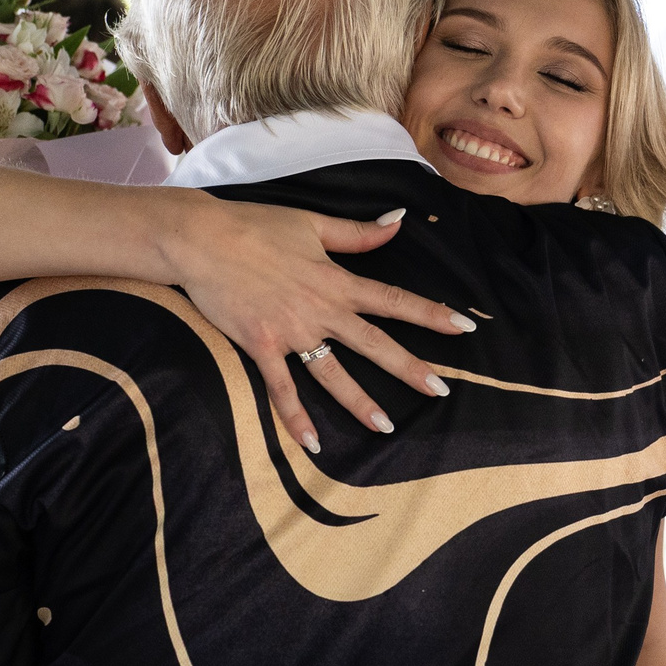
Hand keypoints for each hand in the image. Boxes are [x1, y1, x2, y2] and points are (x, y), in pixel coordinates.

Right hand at [162, 200, 478, 451]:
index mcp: (336, 280)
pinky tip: (313, 444)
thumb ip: (357, 232)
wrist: (201, 238)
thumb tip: (399, 221)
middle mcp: (320, 310)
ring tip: (386, 427)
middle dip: (410, 367)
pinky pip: (282, 389)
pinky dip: (296, 418)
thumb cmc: (255, 225)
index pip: (393, 300)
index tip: (464, 328)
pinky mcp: (261, 346)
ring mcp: (291, 332)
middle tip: (440, 390)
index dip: (431, 314)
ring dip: (360, 402)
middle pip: (374, 343)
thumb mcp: (311, 223)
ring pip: (333, 373)